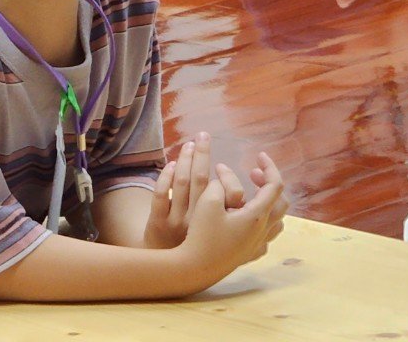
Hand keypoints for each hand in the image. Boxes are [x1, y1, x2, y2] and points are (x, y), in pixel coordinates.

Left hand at [143, 133, 245, 248]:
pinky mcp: (157, 223)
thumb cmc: (204, 249)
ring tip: (188, 144)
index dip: (228, 176)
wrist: (171, 272)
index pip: (229, 194)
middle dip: (203, 153)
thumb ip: (238, 221)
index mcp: (219, 225)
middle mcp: (199, 222)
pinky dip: (165, 177)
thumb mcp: (224, 240)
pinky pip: (160, 194)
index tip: (223, 165)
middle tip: (203, 135)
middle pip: (201, 180)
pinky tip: (170, 164)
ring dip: (185, 159)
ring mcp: (177, 222)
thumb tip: (251, 198)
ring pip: (181, 183)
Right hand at [178, 153, 286, 286]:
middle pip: (280, 202)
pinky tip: (249, 221)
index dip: (270, 167)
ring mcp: (258, 244)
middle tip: (251, 173)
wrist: (196, 267)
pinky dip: (263, 222)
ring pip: (277, 220)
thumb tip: (224, 180)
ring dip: (269, 203)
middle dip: (268, 183)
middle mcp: (263, 230)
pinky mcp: (250, 254)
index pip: (275, 186)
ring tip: (252, 195)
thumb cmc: (202, 234)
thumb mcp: (208, 201)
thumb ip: (220, 185)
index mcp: (257, 215)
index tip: (259, 156)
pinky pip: (267, 236)